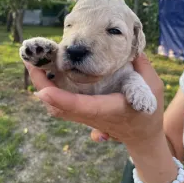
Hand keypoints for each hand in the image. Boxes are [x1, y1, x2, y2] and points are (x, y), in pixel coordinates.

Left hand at [24, 54, 163, 148]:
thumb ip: (142, 65)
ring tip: (35, 64)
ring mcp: (86, 117)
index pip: (82, 107)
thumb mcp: (153, 86)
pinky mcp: (83, 115)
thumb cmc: (149, 112)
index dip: (62, 99)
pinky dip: (49, 92)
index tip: (44, 90)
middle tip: (30, 61)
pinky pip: (60, 107)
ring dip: (42, 87)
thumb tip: (129, 47)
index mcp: (109, 108)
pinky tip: (47, 76)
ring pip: (56, 108)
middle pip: (60, 107)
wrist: (142, 136)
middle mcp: (92, 116)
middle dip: (42, 86)